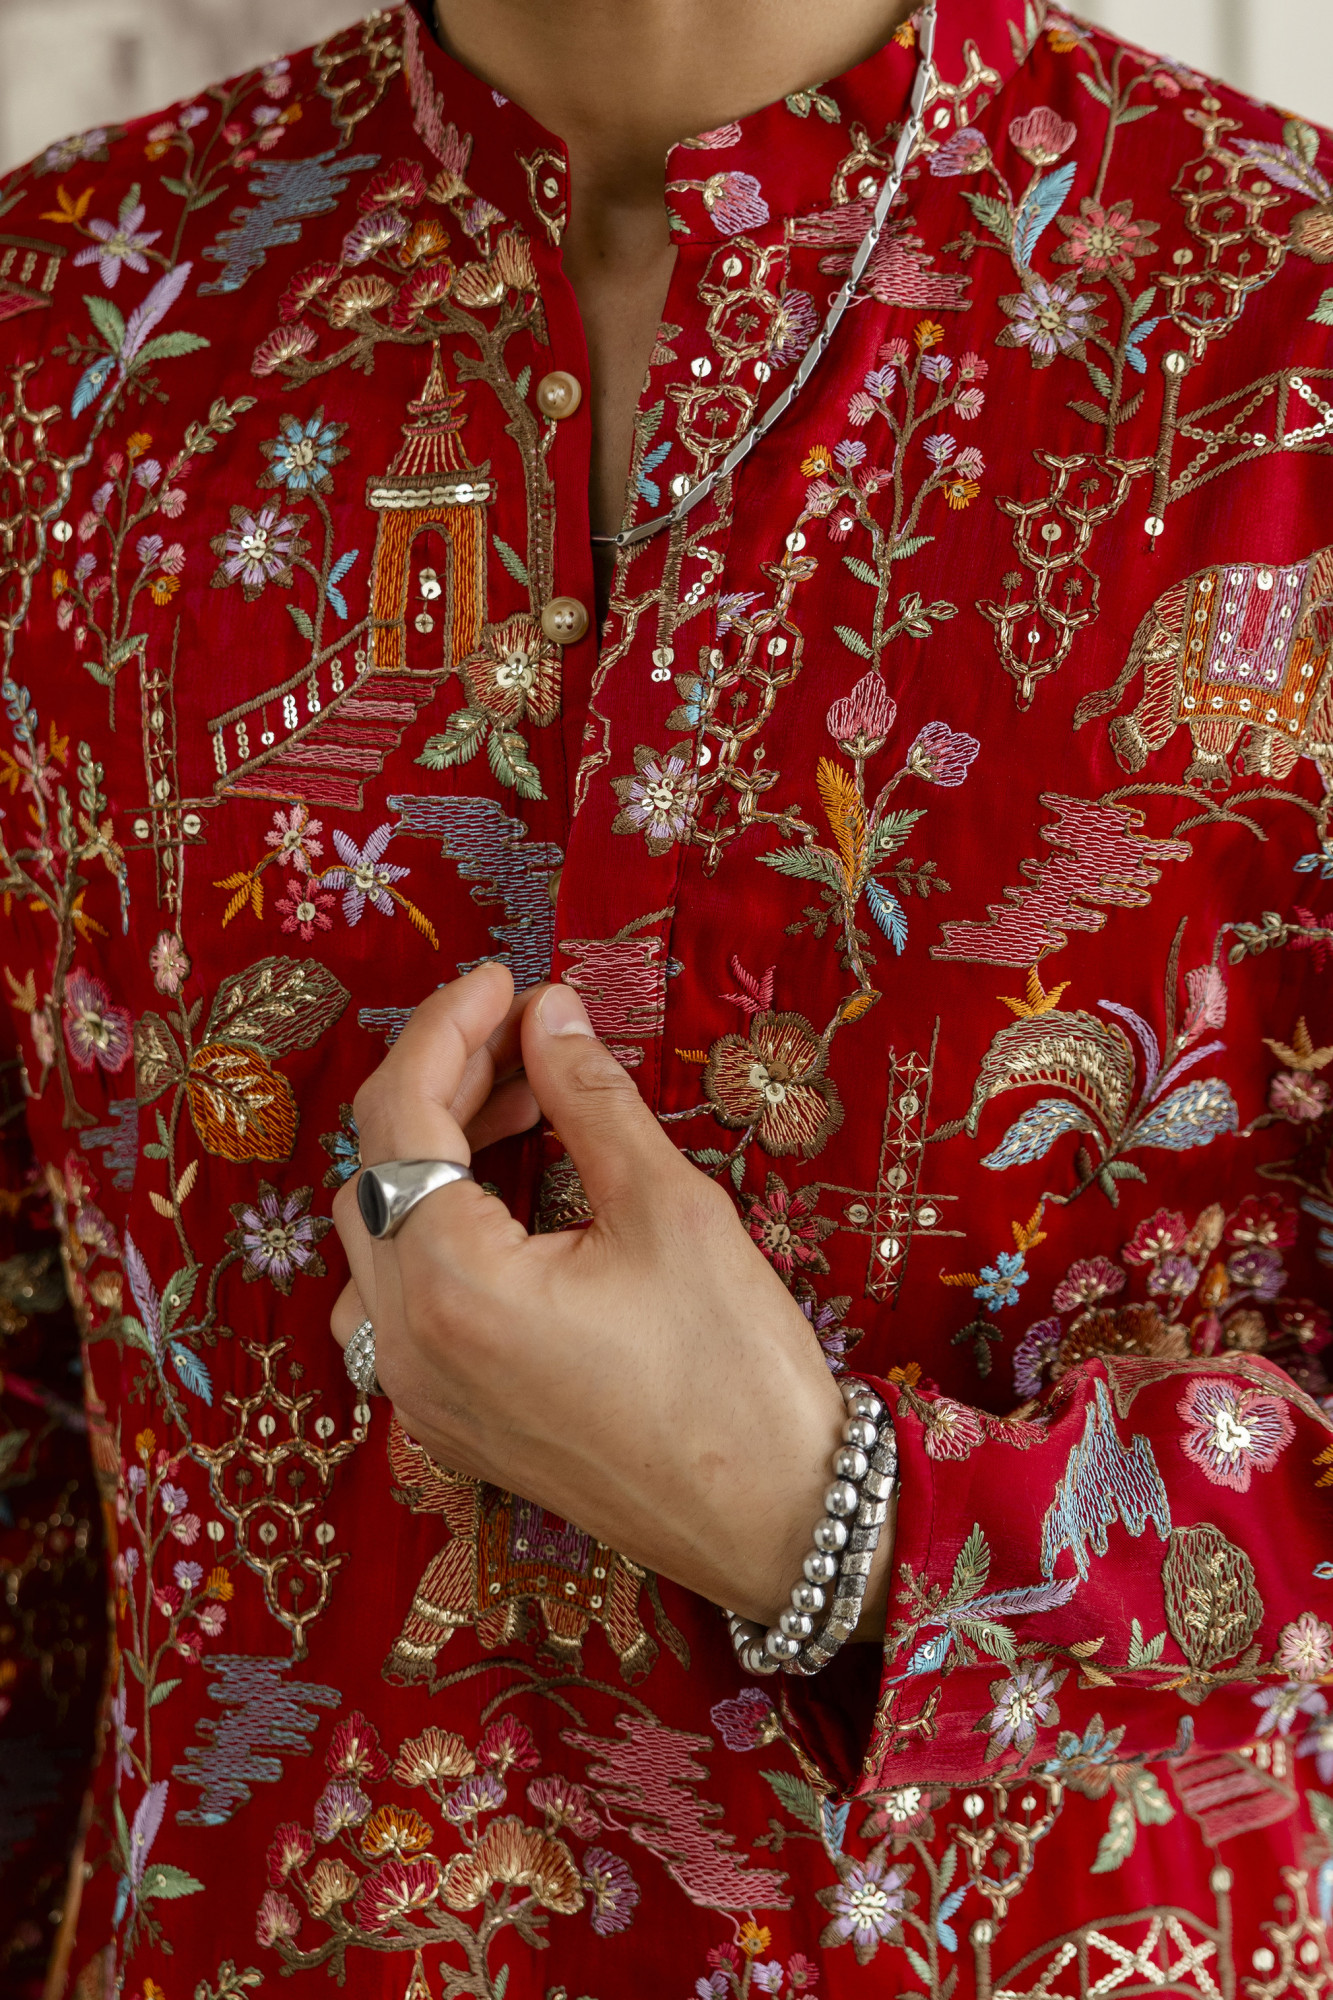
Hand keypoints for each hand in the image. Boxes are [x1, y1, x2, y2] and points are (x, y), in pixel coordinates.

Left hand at [330, 963, 894, 1632]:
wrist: (777, 1520)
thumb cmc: (734, 1370)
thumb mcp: (670, 1209)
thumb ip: (590, 1098)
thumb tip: (549, 1013)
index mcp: (451, 1287)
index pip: (401, 1117)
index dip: (447, 1028)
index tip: (505, 979)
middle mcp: (407, 1345)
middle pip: (378, 1172)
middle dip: (445, 1084)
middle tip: (529, 1034)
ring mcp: (420, 1394)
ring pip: (379, 1238)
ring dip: (433, 1156)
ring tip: (524, 1107)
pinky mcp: (449, 1421)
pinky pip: (398, 1303)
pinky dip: (435, 1231)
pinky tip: (503, 1201)